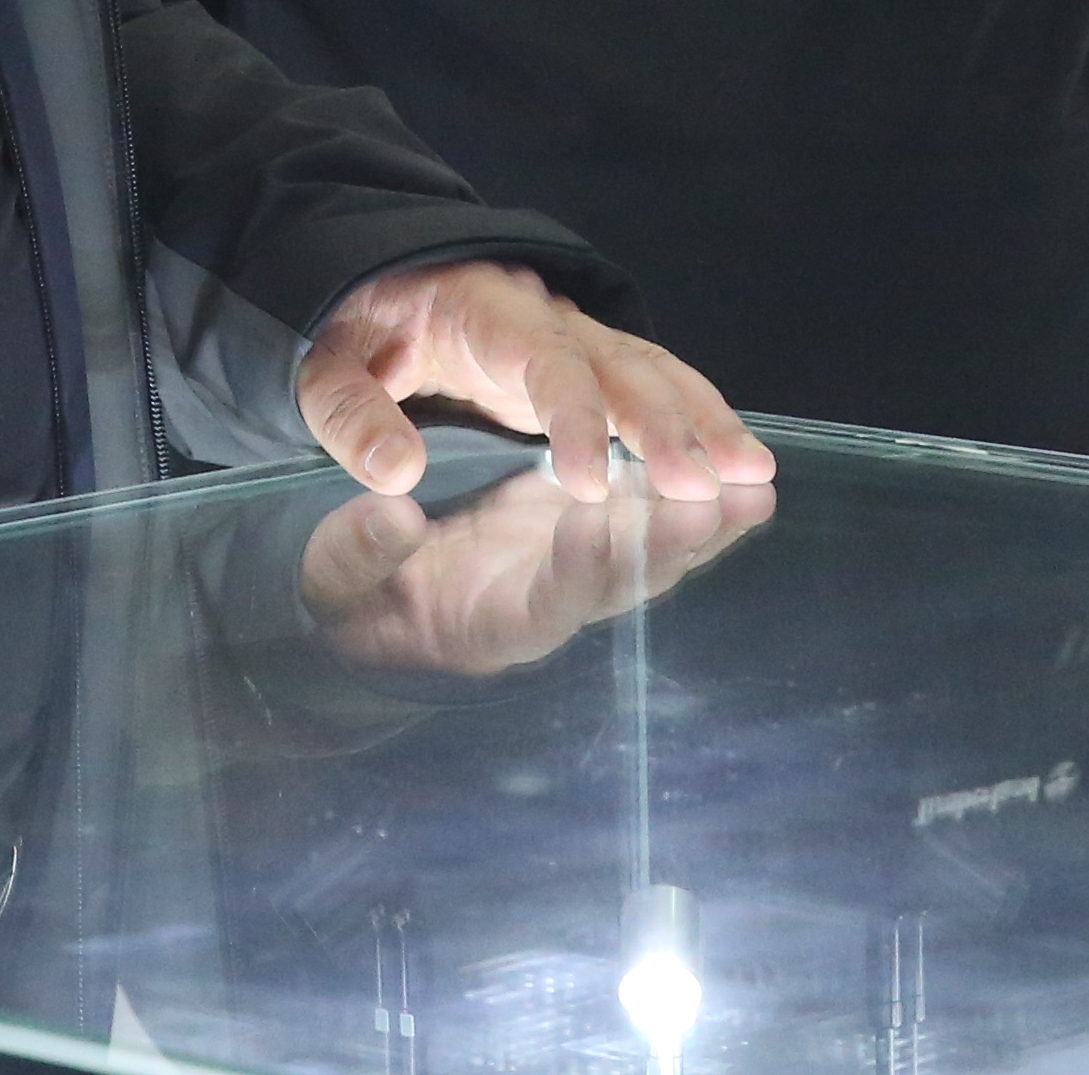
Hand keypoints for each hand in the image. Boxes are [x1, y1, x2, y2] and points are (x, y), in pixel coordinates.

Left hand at [292, 258, 773, 500]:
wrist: (372, 284)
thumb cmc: (351, 331)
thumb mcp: (322, 366)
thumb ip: (351, 416)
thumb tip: (394, 474)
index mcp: (484, 312)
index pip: (543, 362)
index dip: (575, 420)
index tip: (592, 482)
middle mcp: (545, 320)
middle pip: (620, 365)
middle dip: (667, 426)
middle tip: (705, 486)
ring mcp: (575, 341)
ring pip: (653, 372)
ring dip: (703, 422)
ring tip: (752, 475)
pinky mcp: (589, 368)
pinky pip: (655, 387)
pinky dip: (700, 419)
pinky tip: (738, 465)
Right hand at [295, 461, 774, 676]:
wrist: (379, 604)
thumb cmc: (356, 595)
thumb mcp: (336, 575)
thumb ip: (362, 549)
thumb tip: (392, 508)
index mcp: (491, 625)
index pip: (549, 602)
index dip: (577, 564)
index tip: (594, 513)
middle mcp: (552, 608)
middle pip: (624, 584)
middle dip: (670, 542)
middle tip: (716, 498)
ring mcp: (578, 575)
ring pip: (652, 554)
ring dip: (703, 521)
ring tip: (752, 481)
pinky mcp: (590, 537)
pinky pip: (651, 521)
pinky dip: (690, 494)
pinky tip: (734, 463)